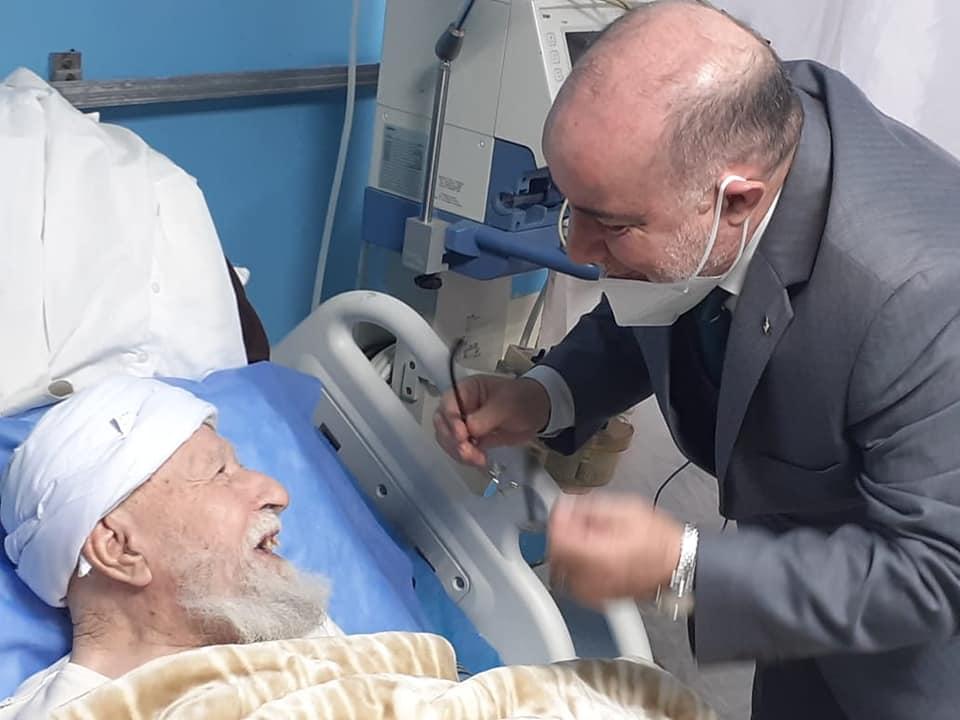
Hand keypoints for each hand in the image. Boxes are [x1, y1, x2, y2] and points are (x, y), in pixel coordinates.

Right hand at [433, 375, 549, 468]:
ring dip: (459, 453)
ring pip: (448, 440)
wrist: (538, 412)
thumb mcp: (506, 405)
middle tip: (468, 452)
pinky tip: (480, 460)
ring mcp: (464, 424)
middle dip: (452, 441)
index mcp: (466, 390)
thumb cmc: (522, 400)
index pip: (447, 404)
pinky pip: (459, 450)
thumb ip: (485, 417)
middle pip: (442, 424)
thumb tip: (468, 430)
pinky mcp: (471, 439)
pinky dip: (466, 458)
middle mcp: (460, 406)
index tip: (462, 435)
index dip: (450, 420)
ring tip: (478, 459)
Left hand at [548, 494, 683, 607]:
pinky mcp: (596, 598)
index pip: (556, 540)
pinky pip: (573, 580)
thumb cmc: (659, 541)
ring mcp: (593, 592)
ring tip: (593, 539)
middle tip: (580, 523)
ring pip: (561, 568)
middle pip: (555, 554)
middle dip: (564, 535)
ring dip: (570, 551)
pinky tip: (596, 555)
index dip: (556, 521)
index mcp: (597, 556)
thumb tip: (565, 507)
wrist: (677, 565)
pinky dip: (578, 566)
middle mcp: (591, 579)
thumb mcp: (625, 509)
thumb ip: (589, 508)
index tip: (561, 512)